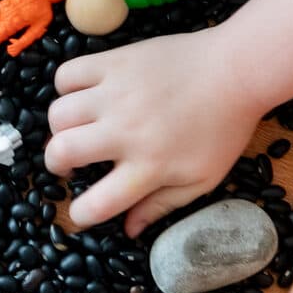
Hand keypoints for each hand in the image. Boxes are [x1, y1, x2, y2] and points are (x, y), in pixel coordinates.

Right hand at [47, 26, 263, 236]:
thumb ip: (161, 206)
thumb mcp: (202, 178)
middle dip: (56, 166)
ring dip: (61, 128)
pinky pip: (67, 74)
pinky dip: (66, 87)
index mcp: (148, 166)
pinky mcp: (113, 62)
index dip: (80, 215)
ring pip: (58, 114)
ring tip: (77, 128)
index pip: (96, 204)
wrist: (236, 71)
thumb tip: (129, 230)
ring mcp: (116, 94)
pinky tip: (84, 94)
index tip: (81, 211)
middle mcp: (124, 131)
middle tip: (70, 164)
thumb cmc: (223, 128)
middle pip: (62, 153)